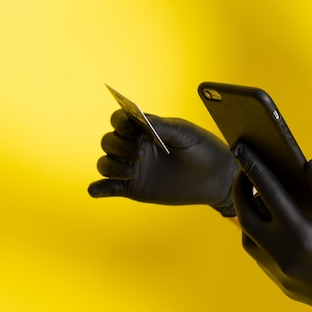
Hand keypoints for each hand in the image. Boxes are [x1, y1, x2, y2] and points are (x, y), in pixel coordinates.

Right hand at [88, 110, 237, 215]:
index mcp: (145, 129)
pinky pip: (109, 188)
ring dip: (111, 166)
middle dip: (118, 145)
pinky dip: (99, 188)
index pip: (120, 120)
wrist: (216, 176)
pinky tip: (95, 191)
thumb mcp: (186, 133)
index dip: (120, 122)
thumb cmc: (202, 149)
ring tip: (131, 171)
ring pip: (106, 163)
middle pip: (109, 141)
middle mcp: (134, 146)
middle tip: (139, 153)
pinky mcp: (133, 188)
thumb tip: (142, 121)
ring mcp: (132, 167)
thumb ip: (163, 127)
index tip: (130, 128)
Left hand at [232, 143, 311, 311]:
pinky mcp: (287, 287)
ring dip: (247, 216)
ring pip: (250, 241)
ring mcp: (283, 277)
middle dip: (241, 190)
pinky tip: (271, 224)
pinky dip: (260, 237)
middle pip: (247, 218)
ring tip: (255, 195)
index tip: (241, 148)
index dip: (253, 167)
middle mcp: (285, 260)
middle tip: (243, 169)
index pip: (268, 193)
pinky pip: (262, 257)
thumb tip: (306, 164)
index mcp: (303, 238)